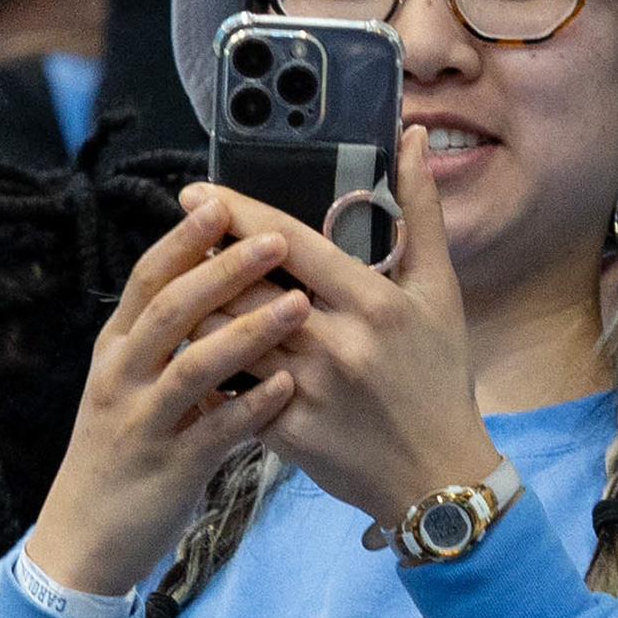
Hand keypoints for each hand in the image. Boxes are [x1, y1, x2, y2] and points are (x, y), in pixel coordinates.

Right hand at [22, 203, 311, 594]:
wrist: (86, 538)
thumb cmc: (127, 453)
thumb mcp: (138, 388)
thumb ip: (177, 342)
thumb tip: (227, 286)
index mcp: (118, 349)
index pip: (148, 280)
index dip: (182, 241)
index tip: (220, 203)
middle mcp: (123, 377)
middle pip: (170, 309)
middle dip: (223, 271)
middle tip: (275, 238)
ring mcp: (142, 423)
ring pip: (193, 365)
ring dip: (247, 331)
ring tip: (299, 304)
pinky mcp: (168, 468)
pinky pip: (215, 431)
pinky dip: (252, 406)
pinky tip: (289, 385)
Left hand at [191, 128, 501, 528]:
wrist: (437, 477)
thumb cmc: (440, 379)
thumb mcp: (440, 293)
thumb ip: (421, 213)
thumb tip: (413, 140)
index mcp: (374, 303)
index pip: (290, 242)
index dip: (236, 211)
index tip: (196, 192)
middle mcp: (338, 342)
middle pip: (243, 285)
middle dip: (201, 258)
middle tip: (177, 240)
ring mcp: (308, 389)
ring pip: (224, 335)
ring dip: (194, 310)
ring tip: (177, 292)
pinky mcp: (285, 431)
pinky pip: (227, 388)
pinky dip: (206, 366)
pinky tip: (191, 353)